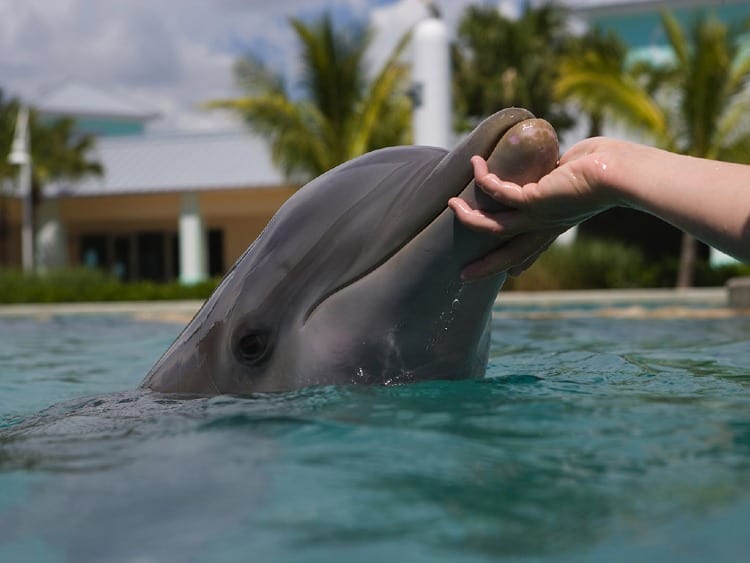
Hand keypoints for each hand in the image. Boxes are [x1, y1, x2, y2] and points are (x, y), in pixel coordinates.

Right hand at [449, 137, 621, 278]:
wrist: (622, 172)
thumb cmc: (611, 166)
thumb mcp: (579, 173)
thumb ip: (560, 170)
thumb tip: (553, 160)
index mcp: (558, 223)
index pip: (535, 248)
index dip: (521, 261)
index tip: (512, 273)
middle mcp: (546, 225)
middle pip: (509, 253)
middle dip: (486, 266)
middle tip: (464, 275)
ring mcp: (539, 216)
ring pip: (494, 228)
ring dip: (469, 218)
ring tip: (451, 204)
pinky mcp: (534, 201)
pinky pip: (498, 193)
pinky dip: (484, 178)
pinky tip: (476, 164)